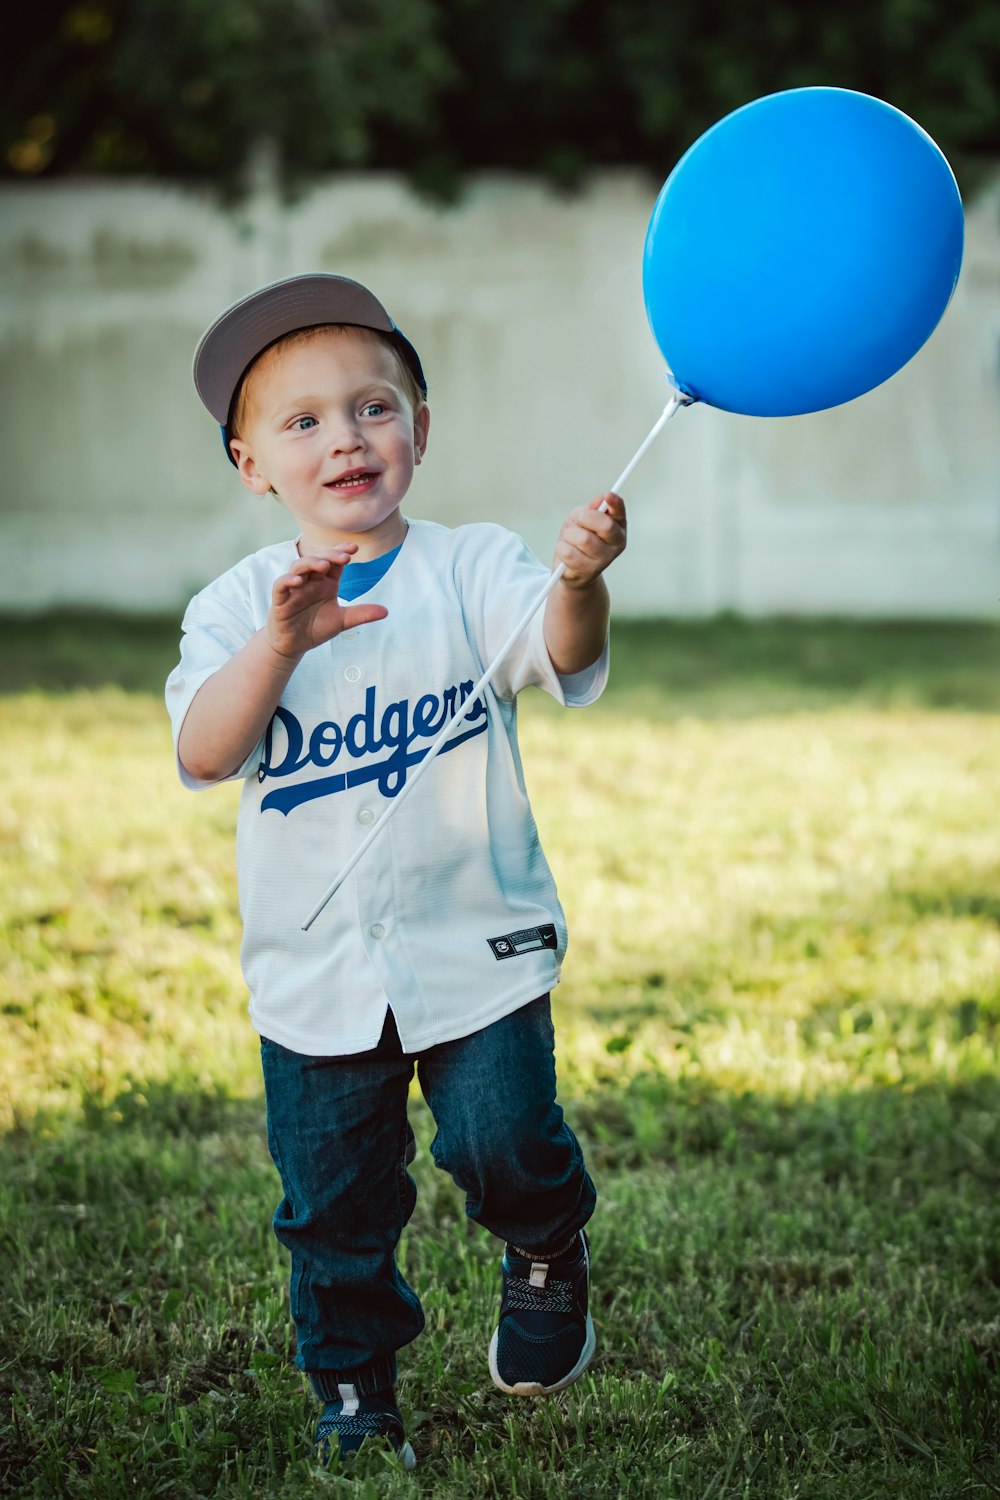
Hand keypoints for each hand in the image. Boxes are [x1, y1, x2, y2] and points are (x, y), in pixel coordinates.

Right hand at [264, 547, 387, 659]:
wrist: (294, 645)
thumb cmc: (316, 628)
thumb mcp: (342, 621)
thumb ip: (361, 614)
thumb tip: (386, 612)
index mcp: (325, 583)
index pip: (334, 562)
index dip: (341, 552)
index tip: (354, 548)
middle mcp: (310, 582)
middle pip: (317, 560)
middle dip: (330, 556)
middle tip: (344, 557)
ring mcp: (294, 589)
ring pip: (298, 567)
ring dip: (310, 563)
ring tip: (324, 565)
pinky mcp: (280, 600)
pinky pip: (281, 585)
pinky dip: (288, 580)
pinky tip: (298, 580)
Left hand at [553, 493, 626, 588]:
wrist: (569, 568)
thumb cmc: (577, 538)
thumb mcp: (581, 518)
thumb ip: (590, 509)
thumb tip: (600, 500)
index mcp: (618, 526)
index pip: (620, 512)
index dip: (615, 503)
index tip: (608, 495)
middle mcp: (617, 543)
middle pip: (606, 525)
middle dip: (586, 517)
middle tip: (578, 519)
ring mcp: (605, 559)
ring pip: (584, 539)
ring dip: (570, 535)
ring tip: (570, 539)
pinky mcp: (589, 571)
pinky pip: (569, 552)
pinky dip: (562, 548)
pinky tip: (566, 551)